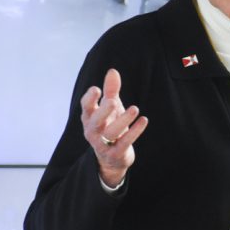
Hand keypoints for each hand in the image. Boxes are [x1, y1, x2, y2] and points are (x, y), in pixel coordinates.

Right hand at [80, 69, 148, 186]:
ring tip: (135, 108)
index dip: (89, 99)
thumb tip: (112, 71)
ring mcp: (103, 144)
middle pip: (96, 121)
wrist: (112, 158)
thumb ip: (111, 90)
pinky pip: (125, 142)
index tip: (97, 89)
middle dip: (103, 111)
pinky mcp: (116, 153)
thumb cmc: (109, 125)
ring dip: (123, 120)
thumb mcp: (110, 108)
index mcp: (89, 118)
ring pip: (111, 132)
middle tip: (113, 101)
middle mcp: (93, 131)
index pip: (86, 107)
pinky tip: (144, 120)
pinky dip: (135, 131)